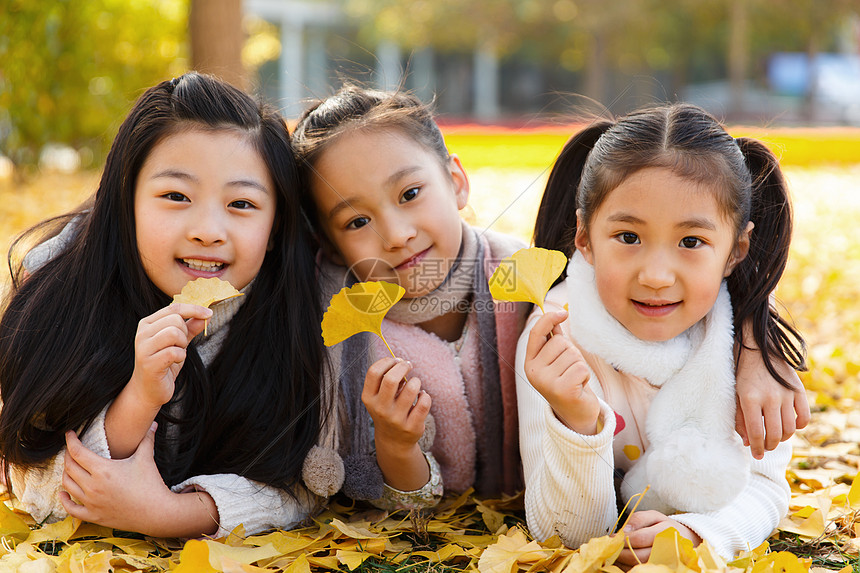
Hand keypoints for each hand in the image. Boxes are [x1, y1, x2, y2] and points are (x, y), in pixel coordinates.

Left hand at [60, 424, 219, 536]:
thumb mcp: (146, 459)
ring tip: (70, 466)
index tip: (70, 434)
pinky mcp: (93, 516)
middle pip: (69, 467)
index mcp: (103, 470)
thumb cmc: (151, 484)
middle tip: (71, 449)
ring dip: (66, 474)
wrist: (156, 512)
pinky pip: (71, 508)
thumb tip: (152, 423)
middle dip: (67, 455)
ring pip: (67, 485)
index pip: (77, 452)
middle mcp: (93, 486)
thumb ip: (146, 439)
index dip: (71, 441)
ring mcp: (91, 502)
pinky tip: (63, 493)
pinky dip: (64, 499)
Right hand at [129, 303, 212, 409]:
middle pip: (176, 320)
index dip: (194, 309)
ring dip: (182, 345)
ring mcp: (143, 348)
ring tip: (176, 354)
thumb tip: (207, 315)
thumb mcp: (179, 342)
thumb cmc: (164, 363)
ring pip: (174, 333)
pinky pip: (174, 352)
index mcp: (148, 323)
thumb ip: (191, 327)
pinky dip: (180, 357)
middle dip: (185, 333)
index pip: (174, 308)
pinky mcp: (149, 363)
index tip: (209, 314)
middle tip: (180, 346)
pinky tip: (174, 362)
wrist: (148, 390)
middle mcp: (142, 333)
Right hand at [362, 357, 431, 490]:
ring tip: (415, 384)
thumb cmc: (387, 409)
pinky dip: (425, 395)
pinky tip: (422, 397)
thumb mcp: (379, 396)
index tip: (395, 360)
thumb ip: (386, 378)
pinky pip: (424, 402)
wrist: (393, 441)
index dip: (387, 361)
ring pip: (412, 388)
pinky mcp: (412, 426)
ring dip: (416, 381)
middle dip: (403, 366)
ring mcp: (396, 419)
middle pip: (391, 379)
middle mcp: (380, 409)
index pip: (374, 372)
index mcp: (369, 398)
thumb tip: (402, 362)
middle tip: (408, 365)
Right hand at [523, 310, 597, 433]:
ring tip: (574, 379)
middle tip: (570, 370)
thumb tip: (557, 315)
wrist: (575, 414)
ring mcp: (546, 382)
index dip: (548, 319)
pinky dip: (585, 376)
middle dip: (572, 353)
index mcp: (530, 362)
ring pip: (573, 355)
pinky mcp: (562, 390)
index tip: (562, 313)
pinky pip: (581, 368)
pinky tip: (579, 386)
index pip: (536, 334)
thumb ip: (554, 340)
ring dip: (580, 365)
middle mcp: (534, 372)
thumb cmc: (568, 382)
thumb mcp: (557, 361)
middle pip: (561, 342)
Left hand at [617, 510, 700, 565]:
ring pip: (639, 565)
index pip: (639, 538)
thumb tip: (624, 529)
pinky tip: (625, 561)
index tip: (612, 538)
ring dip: (623, 561)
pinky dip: (629, 567)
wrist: (686, 540)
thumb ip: (638, 519)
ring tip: (616, 555)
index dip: (623, 539)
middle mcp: (667, 549)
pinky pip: (642, 570)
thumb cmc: (666, 527)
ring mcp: (665, 562)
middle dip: (621, 552)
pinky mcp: (662, 569)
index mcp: (665, 532)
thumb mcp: (654, 516)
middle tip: (611, 548)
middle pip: (637, 555)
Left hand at [735, 338, 809, 459]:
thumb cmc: (742, 373)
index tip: (756, 455)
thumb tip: (748, 443)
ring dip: (783, 438)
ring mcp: (786, 394)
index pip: (756, 433)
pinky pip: (804, 416)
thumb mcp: (735, 395)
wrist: (758, 348)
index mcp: (750, 399)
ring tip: (776, 438)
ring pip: (790, 428)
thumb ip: (740, 419)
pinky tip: (790, 426)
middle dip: (769, 445)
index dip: (757, 448)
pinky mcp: (798, 390)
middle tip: (765, 447)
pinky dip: (799, 426)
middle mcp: (770, 398)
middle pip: (775, 434)